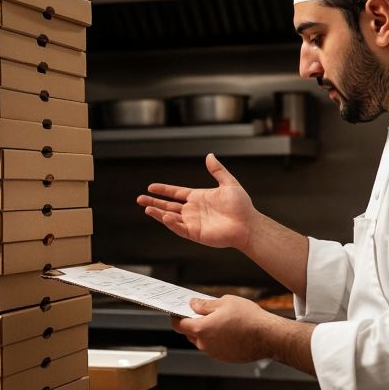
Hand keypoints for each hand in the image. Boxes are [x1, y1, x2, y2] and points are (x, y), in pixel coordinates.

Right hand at [137, 154, 257, 249]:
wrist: (248, 224)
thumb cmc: (241, 206)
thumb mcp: (229, 184)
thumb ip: (218, 171)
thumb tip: (210, 156)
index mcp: (198, 197)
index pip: (176, 193)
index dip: (163, 190)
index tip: (151, 187)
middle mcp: (193, 210)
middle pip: (168, 205)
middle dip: (154, 202)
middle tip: (139, 199)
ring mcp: (193, 222)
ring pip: (170, 217)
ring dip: (158, 213)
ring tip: (146, 207)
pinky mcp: (196, 233)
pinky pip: (180, 228)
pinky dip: (171, 223)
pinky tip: (164, 216)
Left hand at [171, 295, 281, 362]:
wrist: (268, 336)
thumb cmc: (249, 318)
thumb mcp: (224, 302)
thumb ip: (205, 305)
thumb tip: (194, 305)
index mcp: (201, 329)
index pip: (179, 324)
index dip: (176, 317)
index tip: (177, 312)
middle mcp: (205, 344)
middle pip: (190, 333)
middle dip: (192, 323)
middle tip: (202, 312)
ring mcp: (214, 353)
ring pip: (202, 341)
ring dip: (205, 332)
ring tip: (220, 320)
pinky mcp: (224, 358)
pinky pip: (214, 347)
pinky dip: (216, 339)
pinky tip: (228, 330)